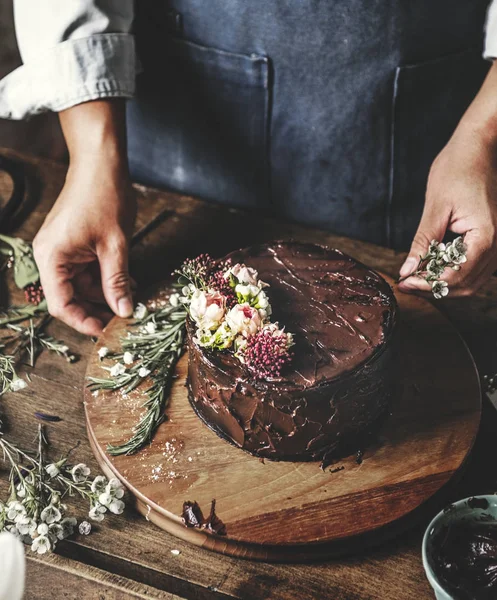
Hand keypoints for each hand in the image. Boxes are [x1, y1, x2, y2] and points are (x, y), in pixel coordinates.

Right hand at [33, 100, 135, 335]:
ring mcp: (61, 249)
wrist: (101, 162)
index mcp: (52, 258)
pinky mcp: (73, 243)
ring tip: (132, 298)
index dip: (83, 321)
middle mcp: (51, 256)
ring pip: (82, 284)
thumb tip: (123, 311)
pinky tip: (128, 282)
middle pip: (70, 296)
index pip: (61, 304)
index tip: (106, 329)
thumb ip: (117, 281)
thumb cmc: (105, 197)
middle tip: (125, 316)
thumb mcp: (116, 246)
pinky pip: (87, 269)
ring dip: (106, 292)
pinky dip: (105, 277)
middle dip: (98, 307)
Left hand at [399, 61, 496, 296]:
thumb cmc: (457, 169)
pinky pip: (475, 268)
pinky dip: (454, 273)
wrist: (476, 147)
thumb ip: (422, 243)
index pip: (456, 275)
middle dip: (434, 288)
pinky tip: (432, 267)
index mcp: (484, 236)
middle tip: (407, 283)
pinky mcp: (490, 240)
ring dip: (444, 284)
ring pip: (472, 280)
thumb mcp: (434, 207)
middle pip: (465, 284)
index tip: (404, 282)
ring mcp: (496, 243)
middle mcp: (496, 244)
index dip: (428, 284)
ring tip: (416, 277)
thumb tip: (408, 270)